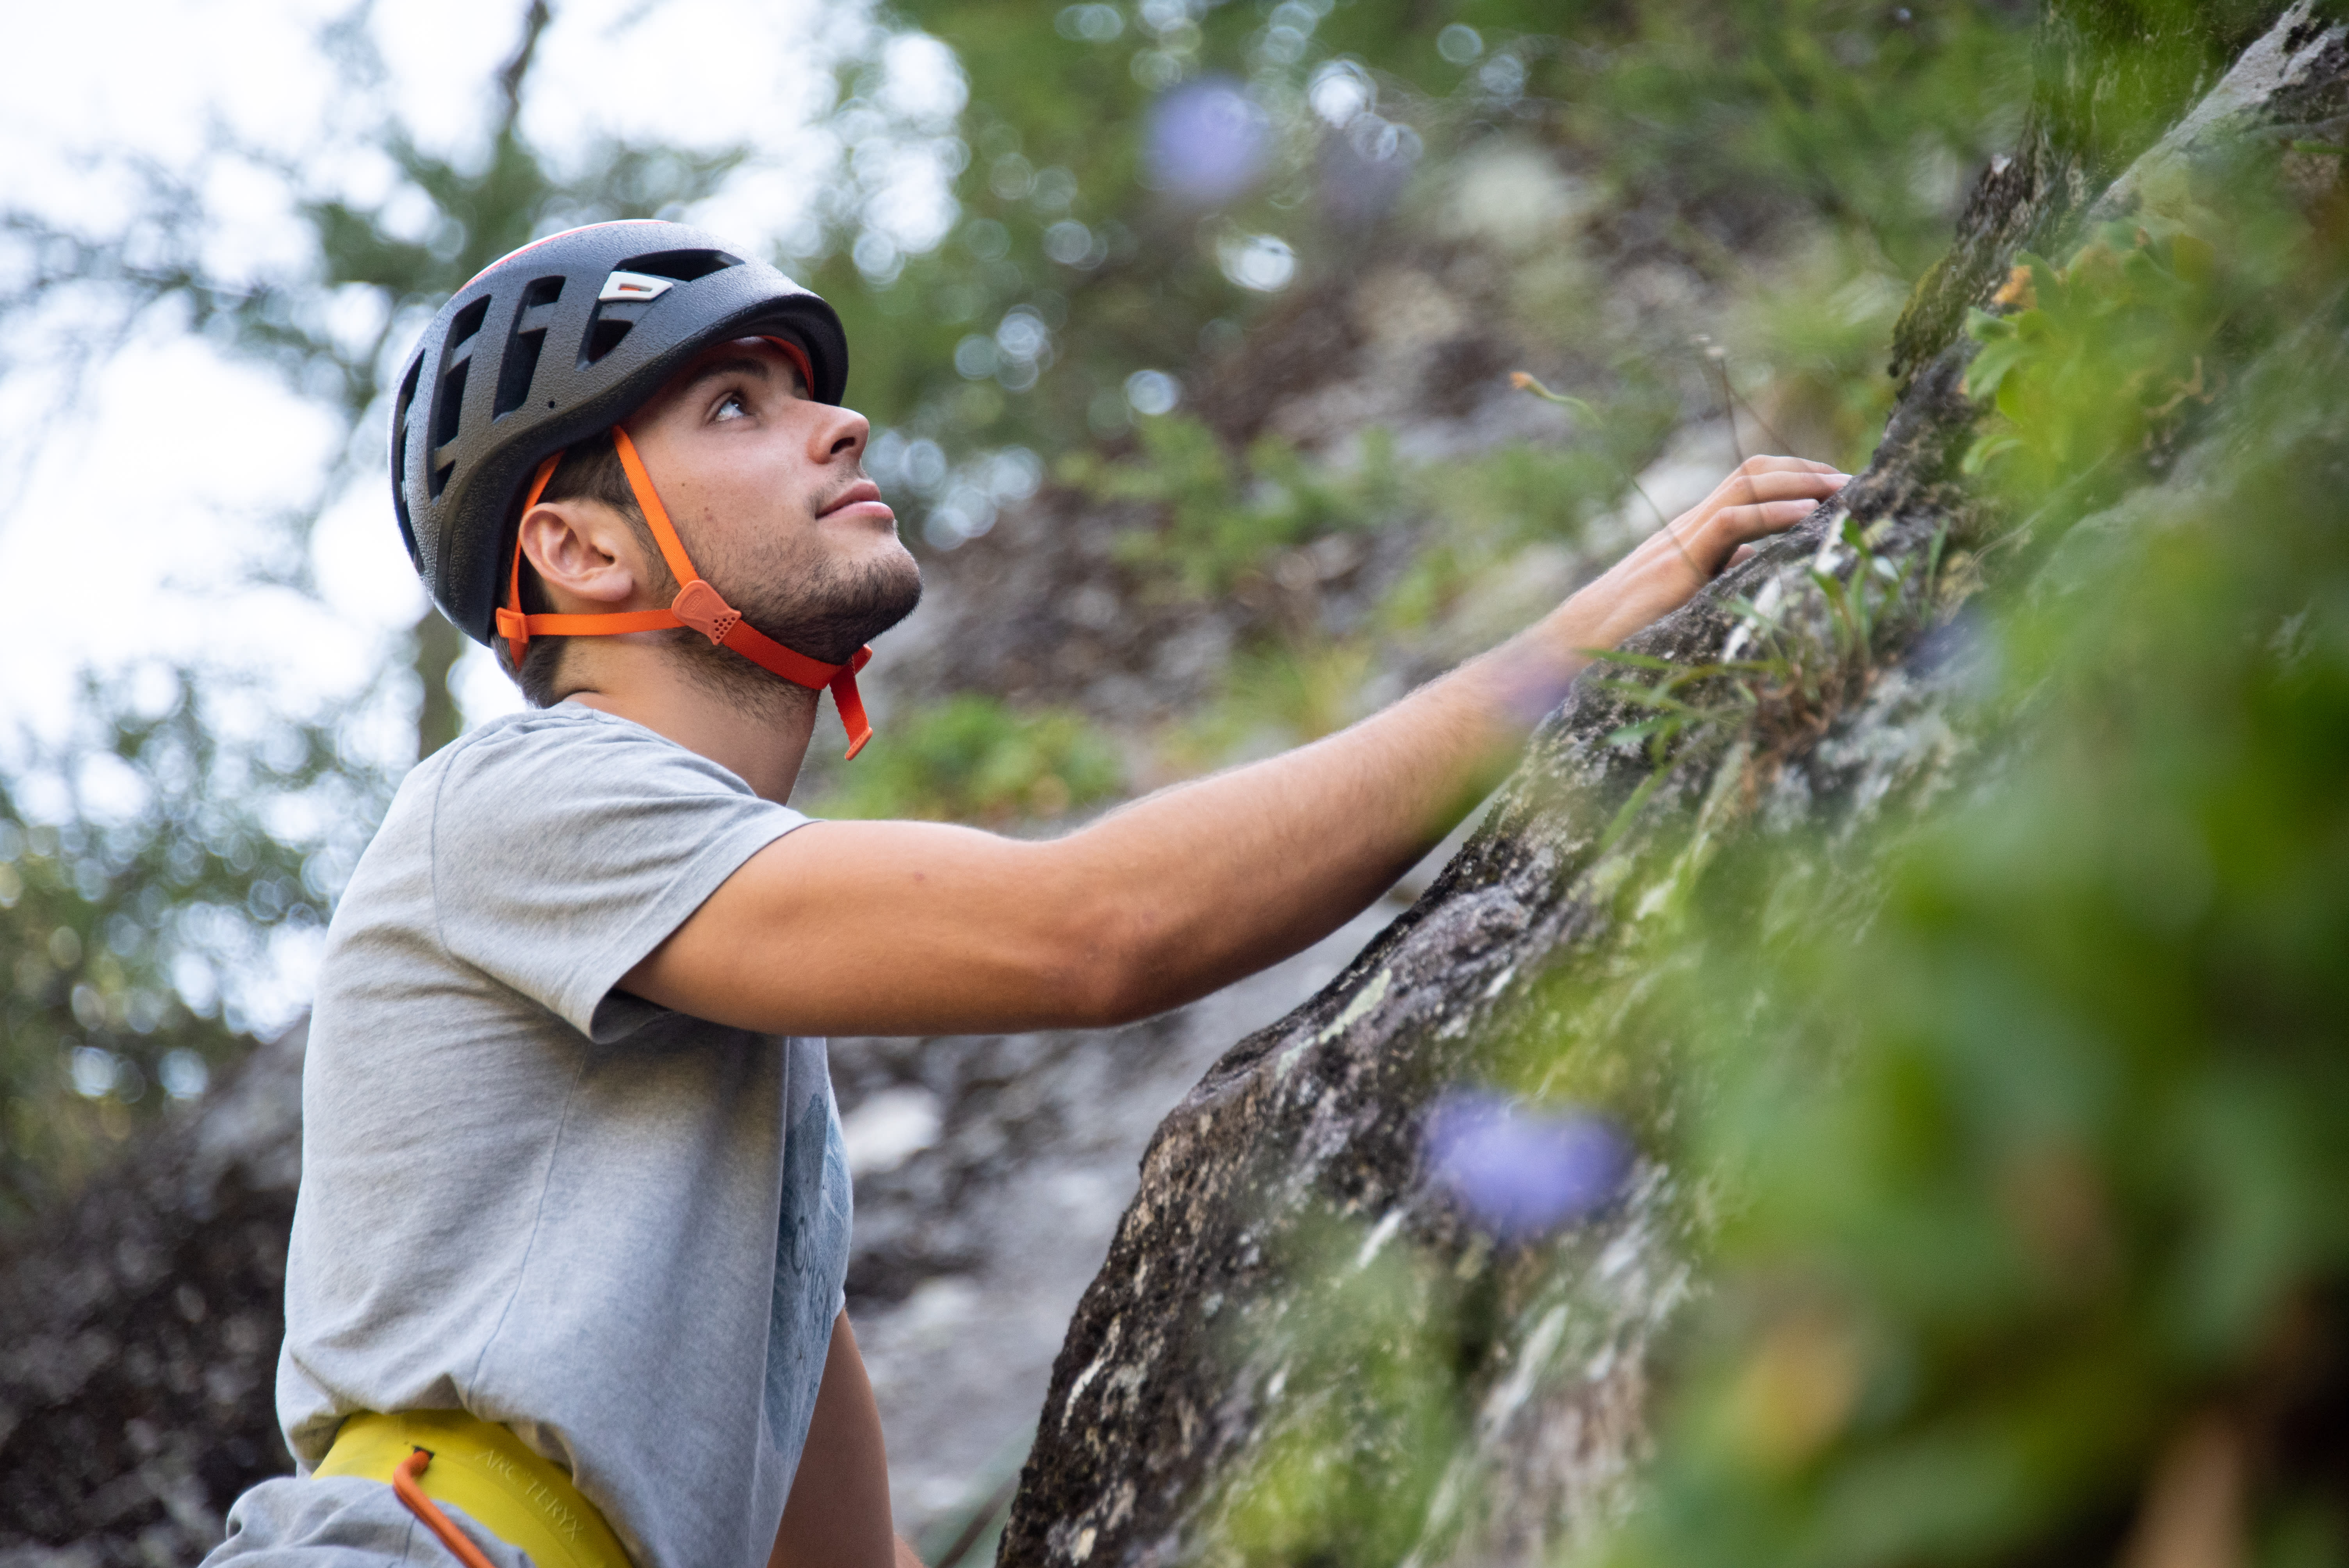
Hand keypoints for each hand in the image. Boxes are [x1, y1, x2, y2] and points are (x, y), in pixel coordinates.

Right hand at [1548, 455, 1846, 654]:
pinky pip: (1730, 522)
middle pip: (1754, 471)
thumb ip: (1720, 570)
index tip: (1839, 489)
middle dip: (1808, 471)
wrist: (1578, 645)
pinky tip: (1806, 518)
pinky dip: (1772, 515)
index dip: (1797, 477)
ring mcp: (1683, 538)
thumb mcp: (1688, 595)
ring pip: (1745, 485)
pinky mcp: (1678, 561)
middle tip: (1855, 483)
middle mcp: (1691, 524)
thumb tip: (1757, 558)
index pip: (1750, 483)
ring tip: (1842, 490)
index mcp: (1696, 531)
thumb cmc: (1630, 628)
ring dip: (1800, 483)